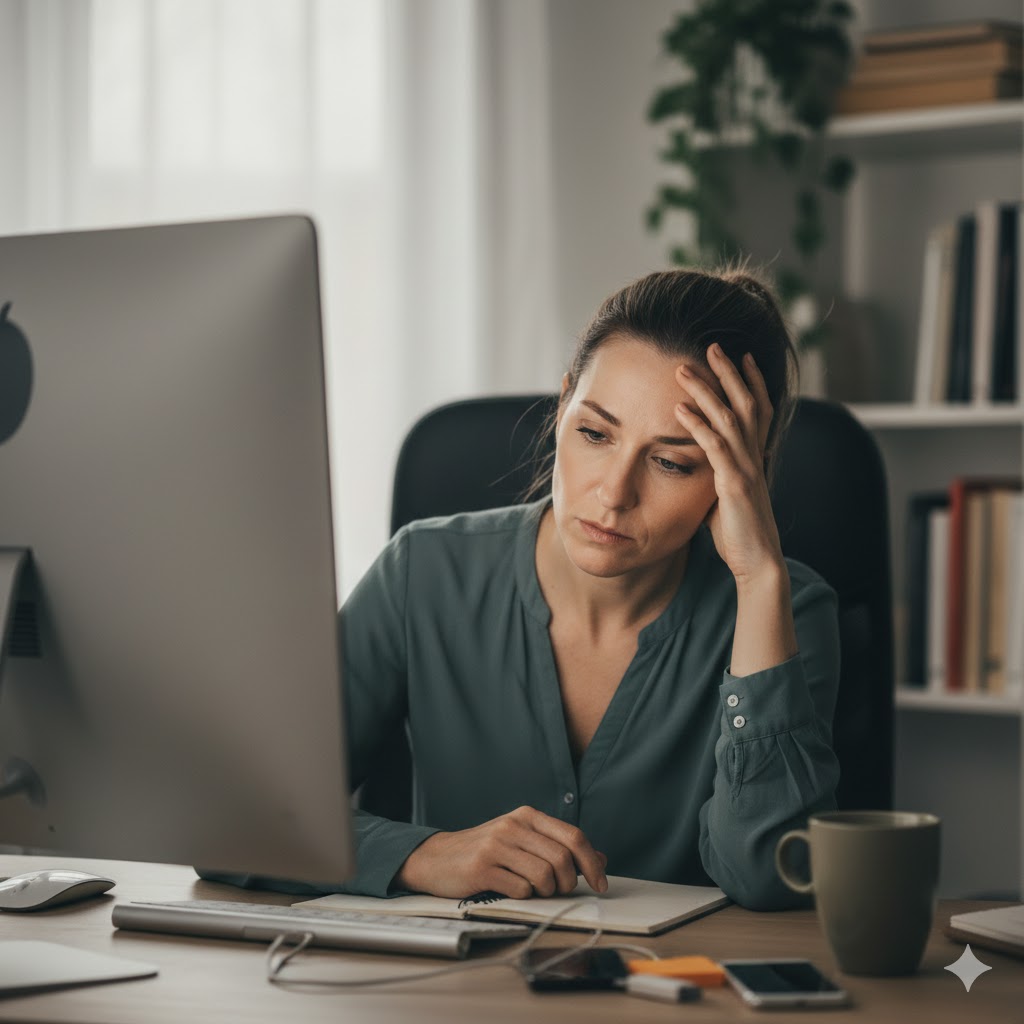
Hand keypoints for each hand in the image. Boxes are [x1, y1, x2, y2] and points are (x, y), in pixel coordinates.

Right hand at [394, 805, 608, 899]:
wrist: (436, 858)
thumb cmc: (485, 852)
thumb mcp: (523, 841)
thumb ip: (559, 848)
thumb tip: (601, 860)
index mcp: (527, 816)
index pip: (574, 836)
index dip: (592, 863)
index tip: (601, 884)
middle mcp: (514, 825)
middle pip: (562, 858)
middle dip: (568, 883)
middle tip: (560, 891)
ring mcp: (497, 845)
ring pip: (544, 876)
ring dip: (545, 892)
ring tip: (533, 890)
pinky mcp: (482, 867)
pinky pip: (520, 889)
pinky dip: (523, 896)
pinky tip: (510, 889)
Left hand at [673, 344, 783, 585]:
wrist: (758, 561)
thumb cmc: (738, 533)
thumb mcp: (726, 495)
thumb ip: (718, 473)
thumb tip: (699, 463)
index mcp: (755, 457)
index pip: (760, 409)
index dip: (751, 380)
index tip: (740, 356)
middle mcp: (755, 456)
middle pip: (747, 402)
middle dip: (728, 373)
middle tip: (712, 345)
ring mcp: (746, 468)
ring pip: (730, 417)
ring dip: (706, 391)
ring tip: (683, 369)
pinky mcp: (733, 484)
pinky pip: (714, 447)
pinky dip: (697, 425)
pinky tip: (679, 409)